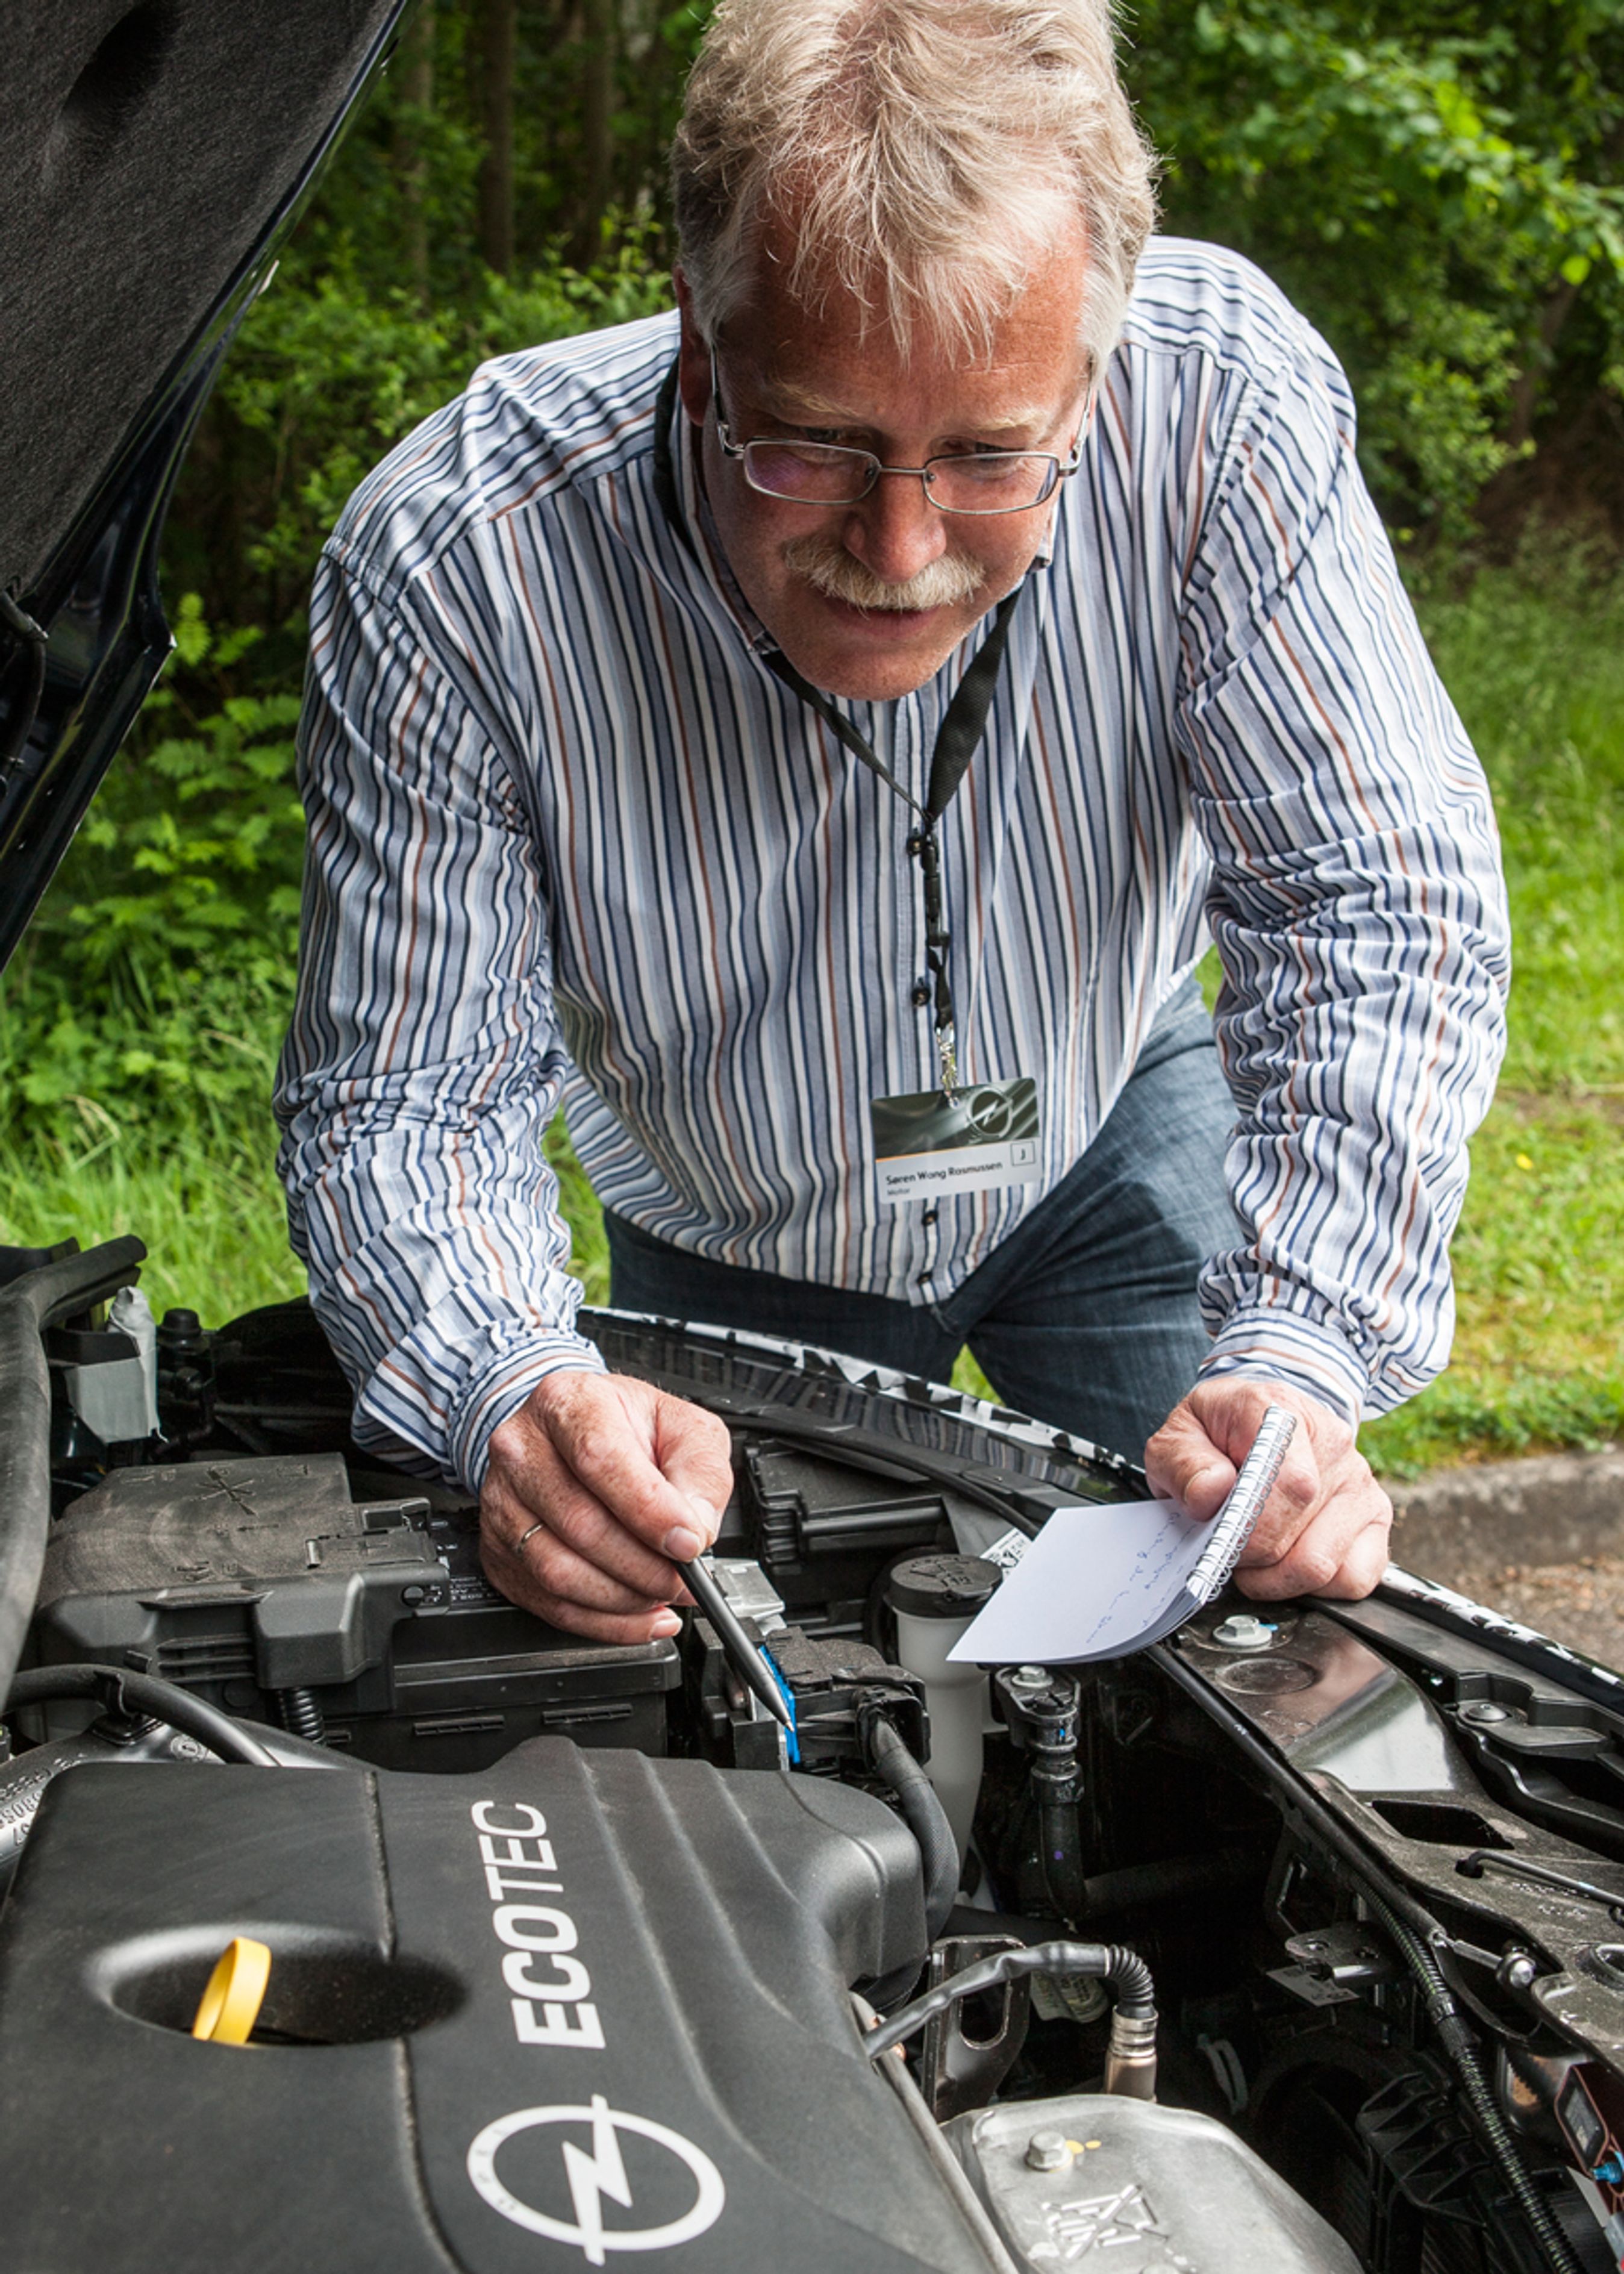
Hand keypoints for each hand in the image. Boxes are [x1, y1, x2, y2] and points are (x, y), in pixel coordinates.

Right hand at [480, 1370, 734, 1642]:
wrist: (575, 1432)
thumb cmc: (626, 1427)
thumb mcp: (682, 1427)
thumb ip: (700, 1473)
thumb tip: (697, 1530)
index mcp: (566, 1403)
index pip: (601, 1459)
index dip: (649, 1510)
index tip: (689, 1542)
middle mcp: (522, 1450)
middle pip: (581, 1524)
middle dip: (645, 1566)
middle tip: (686, 1578)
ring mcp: (502, 1503)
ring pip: (560, 1572)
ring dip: (624, 1599)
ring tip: (664, 1595)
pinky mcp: (499, 1552)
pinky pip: (549, 1604)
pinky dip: (602, 1622)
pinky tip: (639, 1615)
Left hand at [1143, 1378, 1391, 1599]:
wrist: (1258, 1422)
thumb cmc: (1219, 1433)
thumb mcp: (1180, 1436)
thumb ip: (1184, 1462)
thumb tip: (1212, 1493)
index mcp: (1282, 1414)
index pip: (1290, 1484)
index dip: (1254, 1528)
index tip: (1225, 1540)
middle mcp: (1332, 1444)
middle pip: (1303, 1536)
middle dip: (1255, 1559)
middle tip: (1230, 1549)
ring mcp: (1359, 1482)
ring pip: (1325, 1566)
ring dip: (1278, 1578)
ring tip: (1254, 1559)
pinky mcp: (1375, 1518)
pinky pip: (1355, 1579)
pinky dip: (1315, 1588)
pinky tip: (1288, 1565)